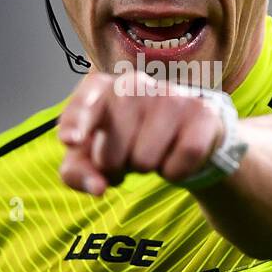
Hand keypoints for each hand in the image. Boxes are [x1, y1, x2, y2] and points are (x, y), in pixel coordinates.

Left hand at [57, 69, 224, 195]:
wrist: (186, 134)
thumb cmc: (131, 142)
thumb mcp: (94, 156)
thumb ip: (78, 172)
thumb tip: (97, 188)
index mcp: (104, 88)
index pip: (85, 100)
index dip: (76, 122)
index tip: (70, 142)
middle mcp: (135, 83)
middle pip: (111, 150)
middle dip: (114, 167)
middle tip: (126, 159)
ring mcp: (170, 94)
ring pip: (145, 160)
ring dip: (146, 169)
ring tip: (152, 153)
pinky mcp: (201, 113)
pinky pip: (178, 165)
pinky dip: (174, 173)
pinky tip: (175, 156)